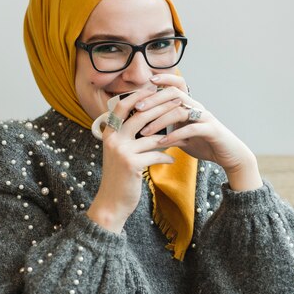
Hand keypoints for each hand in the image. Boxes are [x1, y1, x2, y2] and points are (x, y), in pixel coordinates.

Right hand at [87, 88, 181, 232]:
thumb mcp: (118, 152)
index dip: (138, 96)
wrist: (111, 202)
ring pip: (152, 136)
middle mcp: (113, 138)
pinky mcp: (131, 165)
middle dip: (161, 108)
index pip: (122, 106)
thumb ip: (126, 135)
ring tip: (184, 136)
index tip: (155, 90)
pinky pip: (156, 155)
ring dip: (171, 136)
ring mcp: (121, 151)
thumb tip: (145, 117)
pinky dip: (166, 157)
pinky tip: (172, 160)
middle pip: (140, 115)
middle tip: (177, 103)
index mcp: (109, 132)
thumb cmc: (118, 176)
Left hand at [132, 74, 262, 191]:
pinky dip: (175, 135)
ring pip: (180, 111)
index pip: (177, 85)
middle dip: (155, 100)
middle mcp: (198, 107)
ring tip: (145, 131)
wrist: (229, 156)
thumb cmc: (204, 144)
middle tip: (138, 109)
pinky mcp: (211, 130)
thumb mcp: (182, 136)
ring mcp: (205, 118)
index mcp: (190, 105)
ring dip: (160, 121)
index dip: (165, 79)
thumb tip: (146, 128)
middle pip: (175, 94)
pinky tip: (162, 142)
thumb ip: (168, 129)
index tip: (148, 81)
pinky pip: (191, 129)